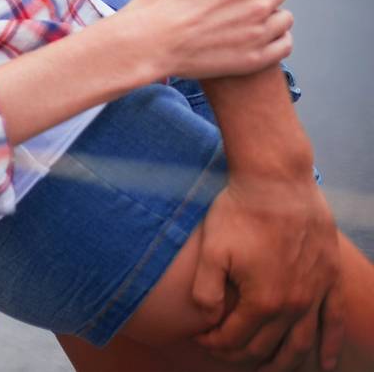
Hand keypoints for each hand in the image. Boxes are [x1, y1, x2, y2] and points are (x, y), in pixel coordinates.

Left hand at [192, 176, 345, 370]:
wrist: (277, 181)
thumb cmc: (239, 212)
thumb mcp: (211, 251)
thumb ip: (206, 291)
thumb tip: (208, 320)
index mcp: (262, 301)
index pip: (235, 338)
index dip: (215, 343)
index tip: (200, 339)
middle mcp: (293, 305)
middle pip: (267, 345)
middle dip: (241, 354)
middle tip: (224, 353)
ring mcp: (316, 293)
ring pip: (301, 342)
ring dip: (284, 361)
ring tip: (268, 370)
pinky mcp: (330, 279)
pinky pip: (333, 321)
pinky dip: (330, 345)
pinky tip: (326, 363)